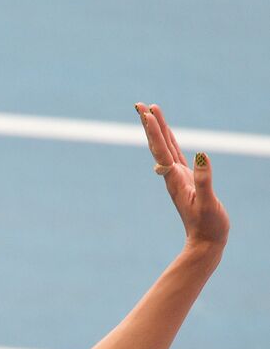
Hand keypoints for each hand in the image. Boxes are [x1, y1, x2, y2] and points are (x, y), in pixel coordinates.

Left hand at [135, 103, 229, 250]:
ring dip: (157, 129)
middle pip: (158, 145)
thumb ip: (204, 180)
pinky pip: (175, 156)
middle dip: (150, 124)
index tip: (147, 113)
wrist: (206, 244)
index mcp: (176, 180)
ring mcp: (178, 179)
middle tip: (140, 105)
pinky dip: (169, 142)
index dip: (154, 131)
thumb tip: (199, 156)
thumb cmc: (208, 226)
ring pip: (165, 148)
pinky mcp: (186, 181)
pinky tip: (167, 136)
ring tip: (151, 112)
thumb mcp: (208, 203)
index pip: (162, 150)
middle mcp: (172, 177)